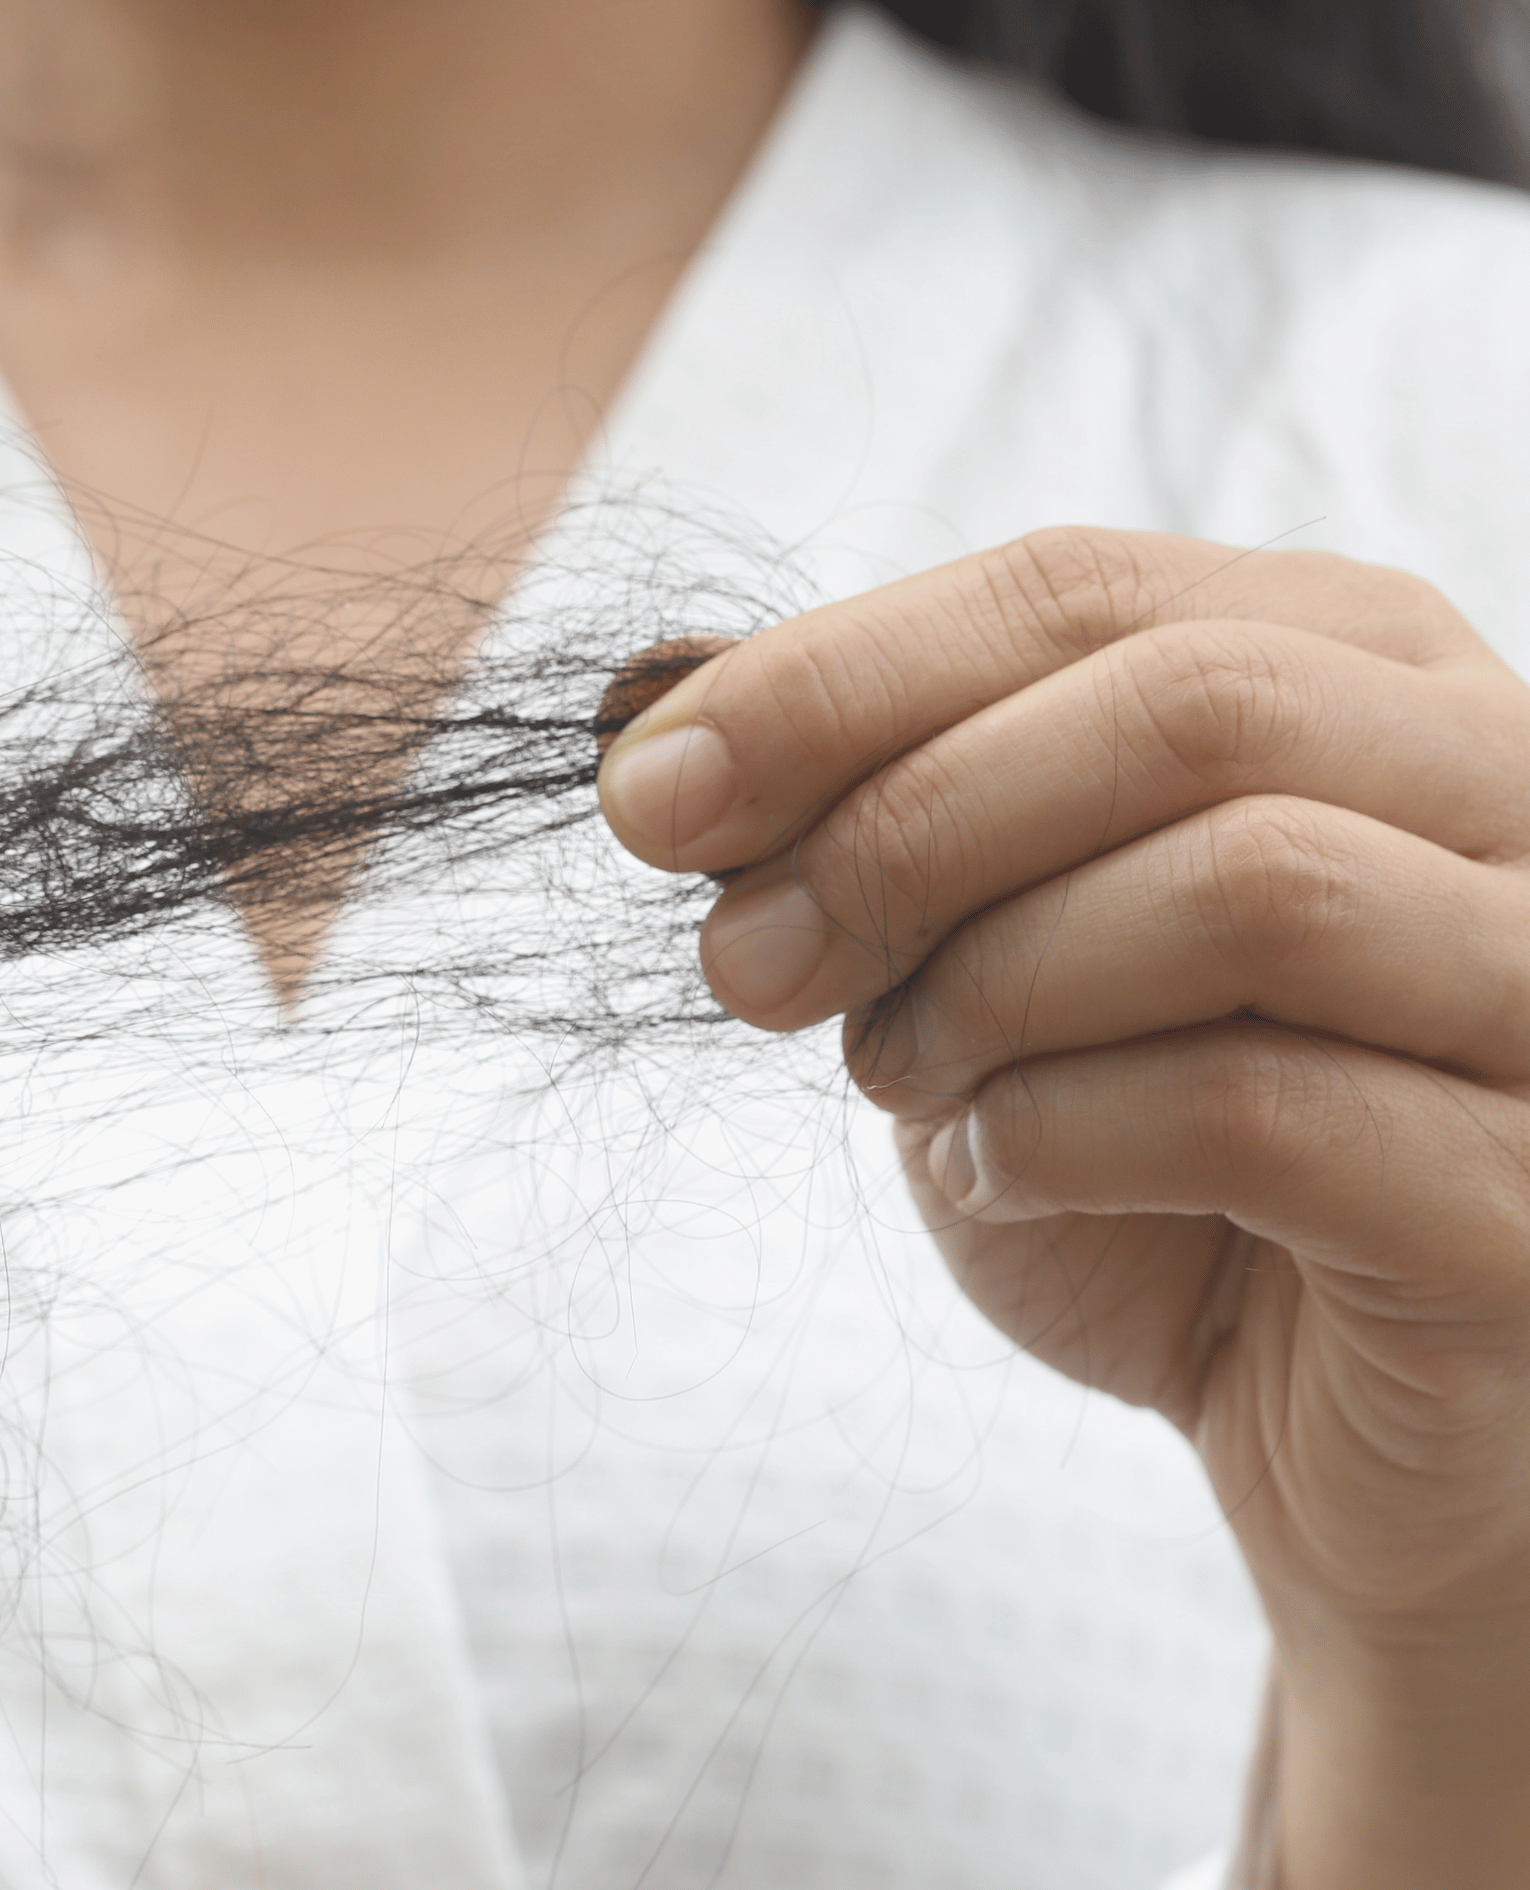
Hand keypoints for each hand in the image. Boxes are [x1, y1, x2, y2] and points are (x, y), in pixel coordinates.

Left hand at [597, 528, 1529, 1887]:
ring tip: (895, 1075)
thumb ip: (875, 828)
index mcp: (1356, 673)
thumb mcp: (983, 956)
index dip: (835, 679)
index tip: (646, 794)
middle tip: (748, 963)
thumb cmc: (1145, 1164)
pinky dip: (1062, 1135)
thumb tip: (668, 736)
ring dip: (994, 985)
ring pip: (1252, 885)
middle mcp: (1503, 787)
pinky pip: (1270, 1112)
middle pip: (1188, 707)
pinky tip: (996, 1170)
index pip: (1080, 592)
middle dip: (907, 830)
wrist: (1300, 1414)